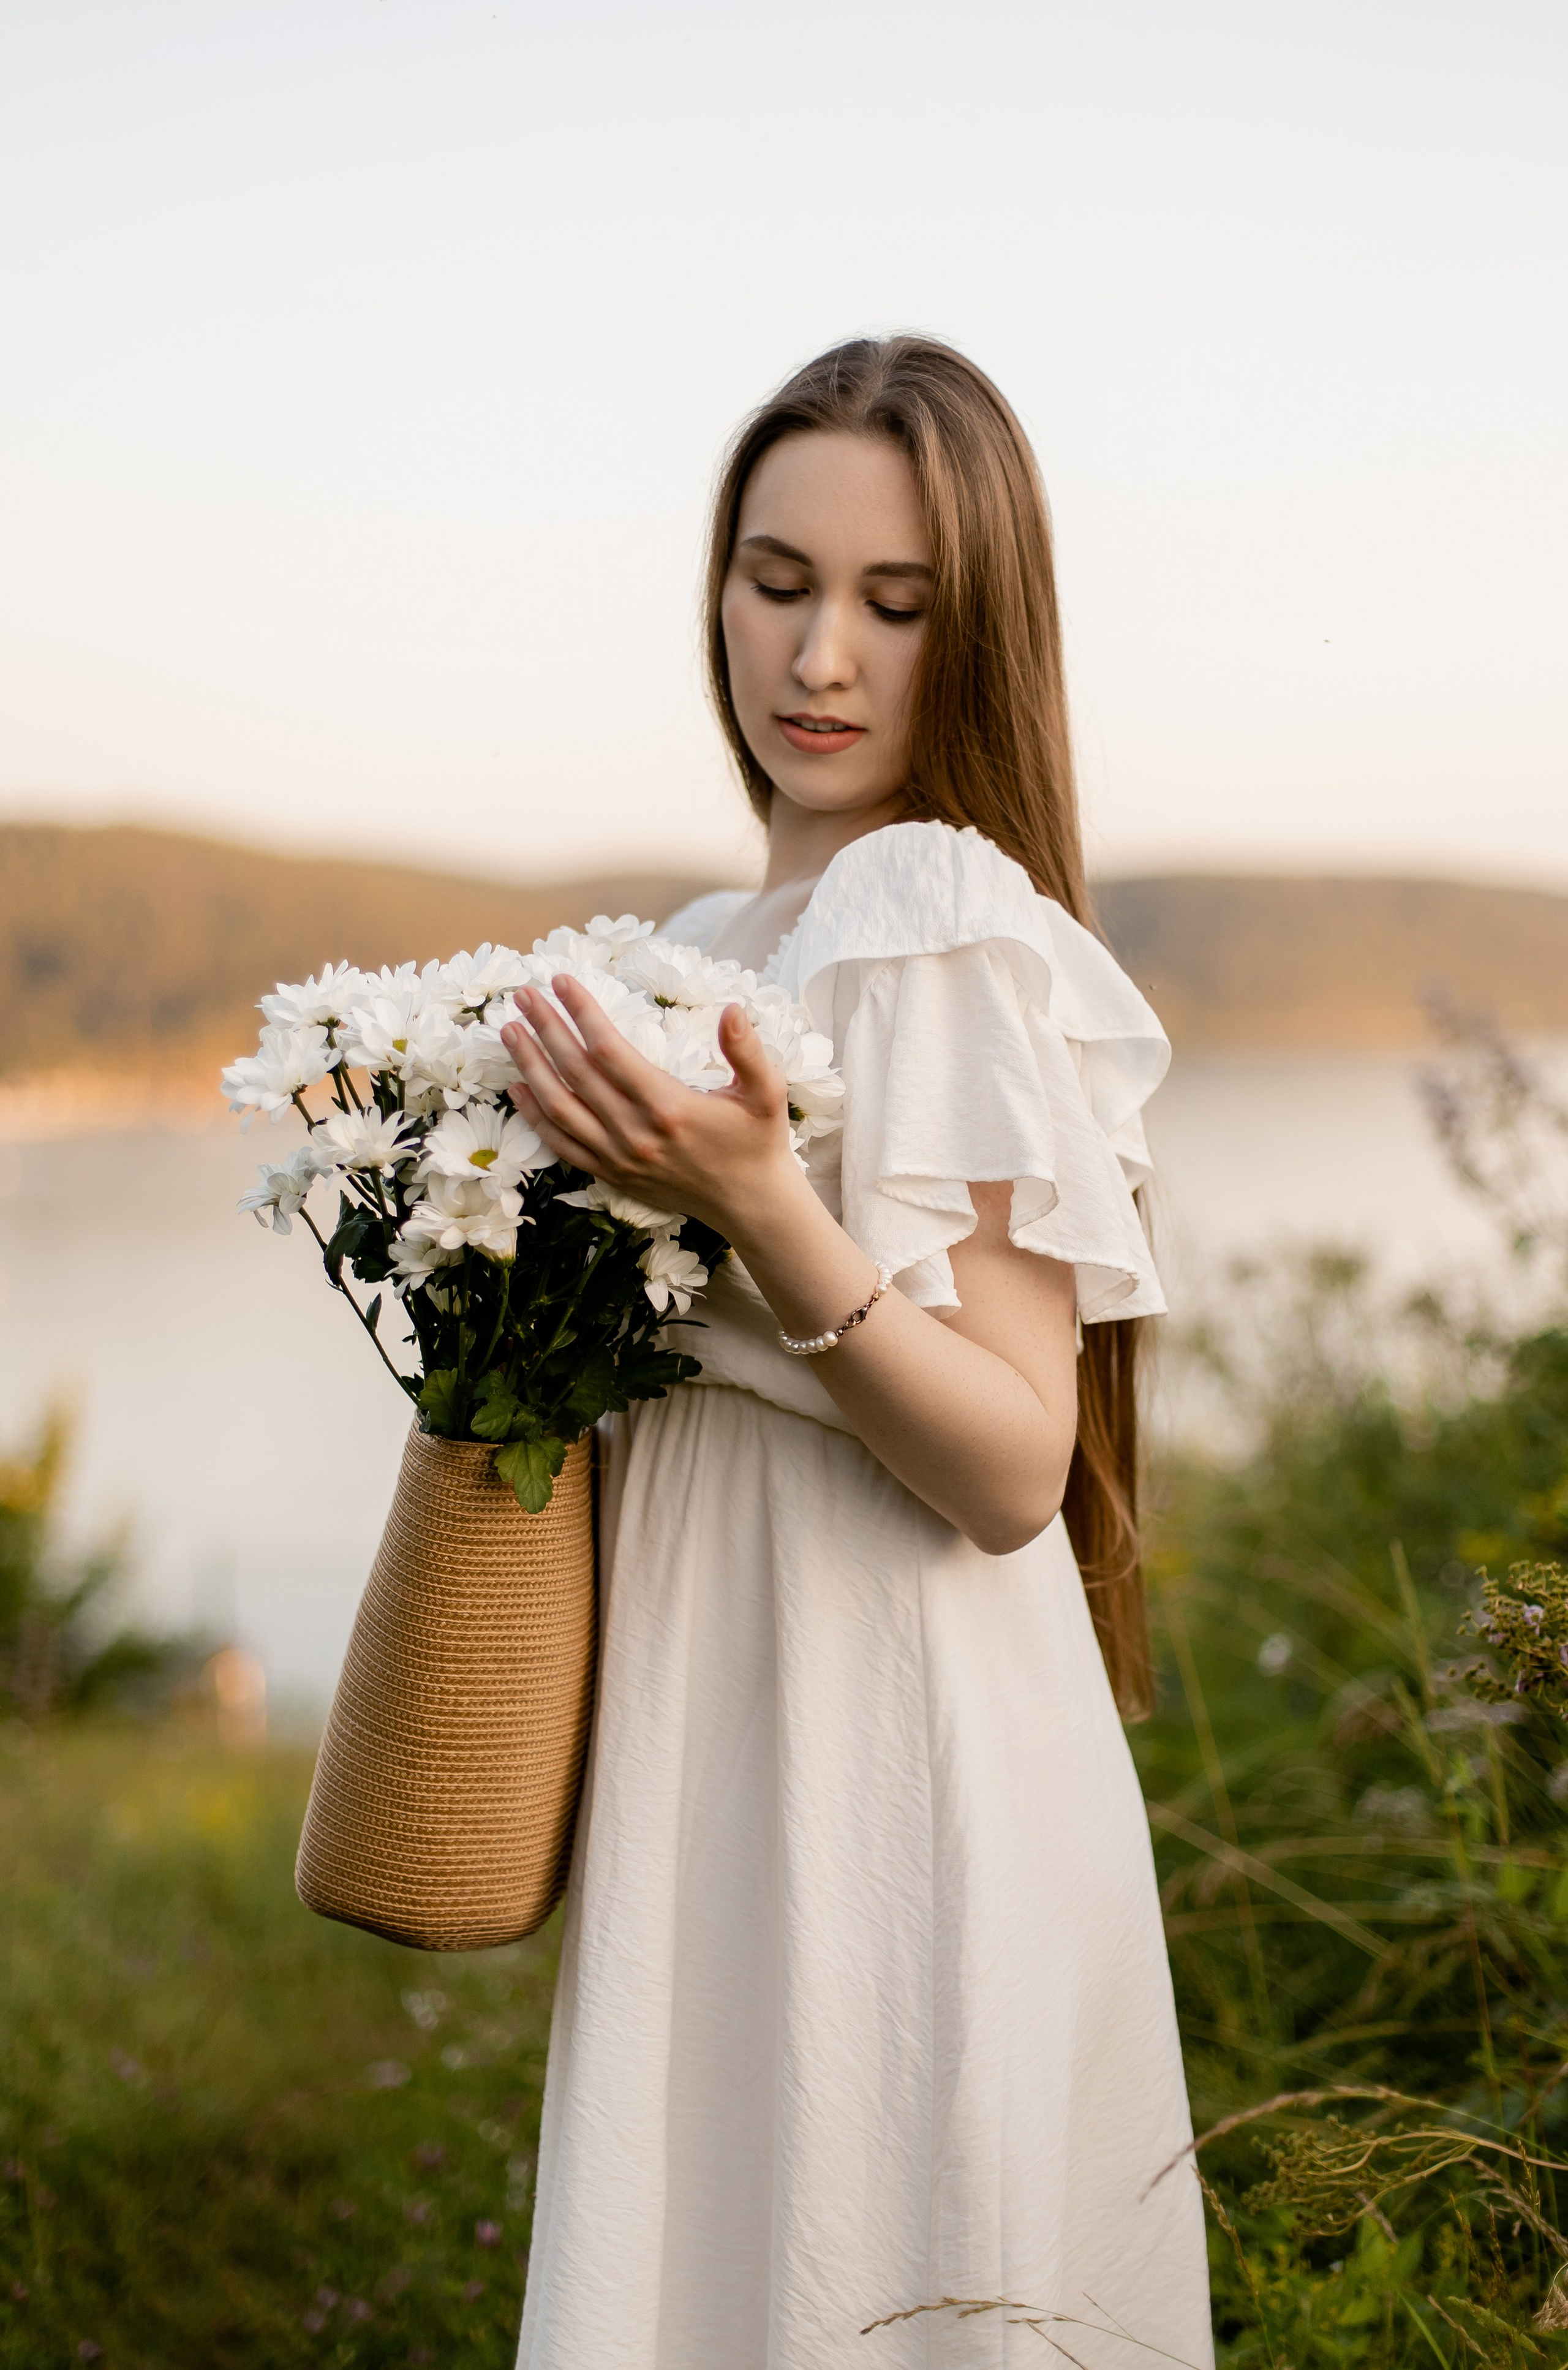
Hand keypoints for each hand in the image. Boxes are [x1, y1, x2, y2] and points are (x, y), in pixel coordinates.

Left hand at [500, 979, 803, 1238]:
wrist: (749, 1204)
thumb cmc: (757, 1141)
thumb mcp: (766, 1092)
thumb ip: (748, 1050)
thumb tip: (733, 1009)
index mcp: (670, 1107)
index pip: (610, 1050)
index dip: (582, 1012)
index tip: (562, 981)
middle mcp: (636, 1134)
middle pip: (575, 1072)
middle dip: (546, 1028)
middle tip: (524, 995)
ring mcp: (619, 1157)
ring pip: (559, 1106)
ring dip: (530, 1066)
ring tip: (510, 1031)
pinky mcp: (611, 1174)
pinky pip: (561, 1144)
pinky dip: (534, 1115)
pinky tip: (517, 1086)